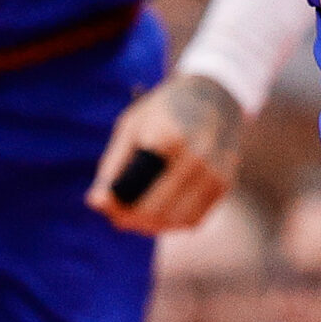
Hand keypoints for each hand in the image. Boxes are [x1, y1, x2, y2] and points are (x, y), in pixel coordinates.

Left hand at [86, 72, 242, 233]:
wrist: (215, 95)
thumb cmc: (163, 111)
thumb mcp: (132, 126)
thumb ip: (113, 165)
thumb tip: (95, 203)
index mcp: (170, 137)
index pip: (136, 190)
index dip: (116, 205)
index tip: (103, 202)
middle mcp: (197, 158)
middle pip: (156, 210)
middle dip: (130, 218)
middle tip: (115, 215)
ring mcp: (215, 173)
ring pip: (175, 221)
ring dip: (150, 226)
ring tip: (135, 214)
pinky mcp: (224, 185)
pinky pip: (192, 220)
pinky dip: (171, 223)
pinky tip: (158, 211)